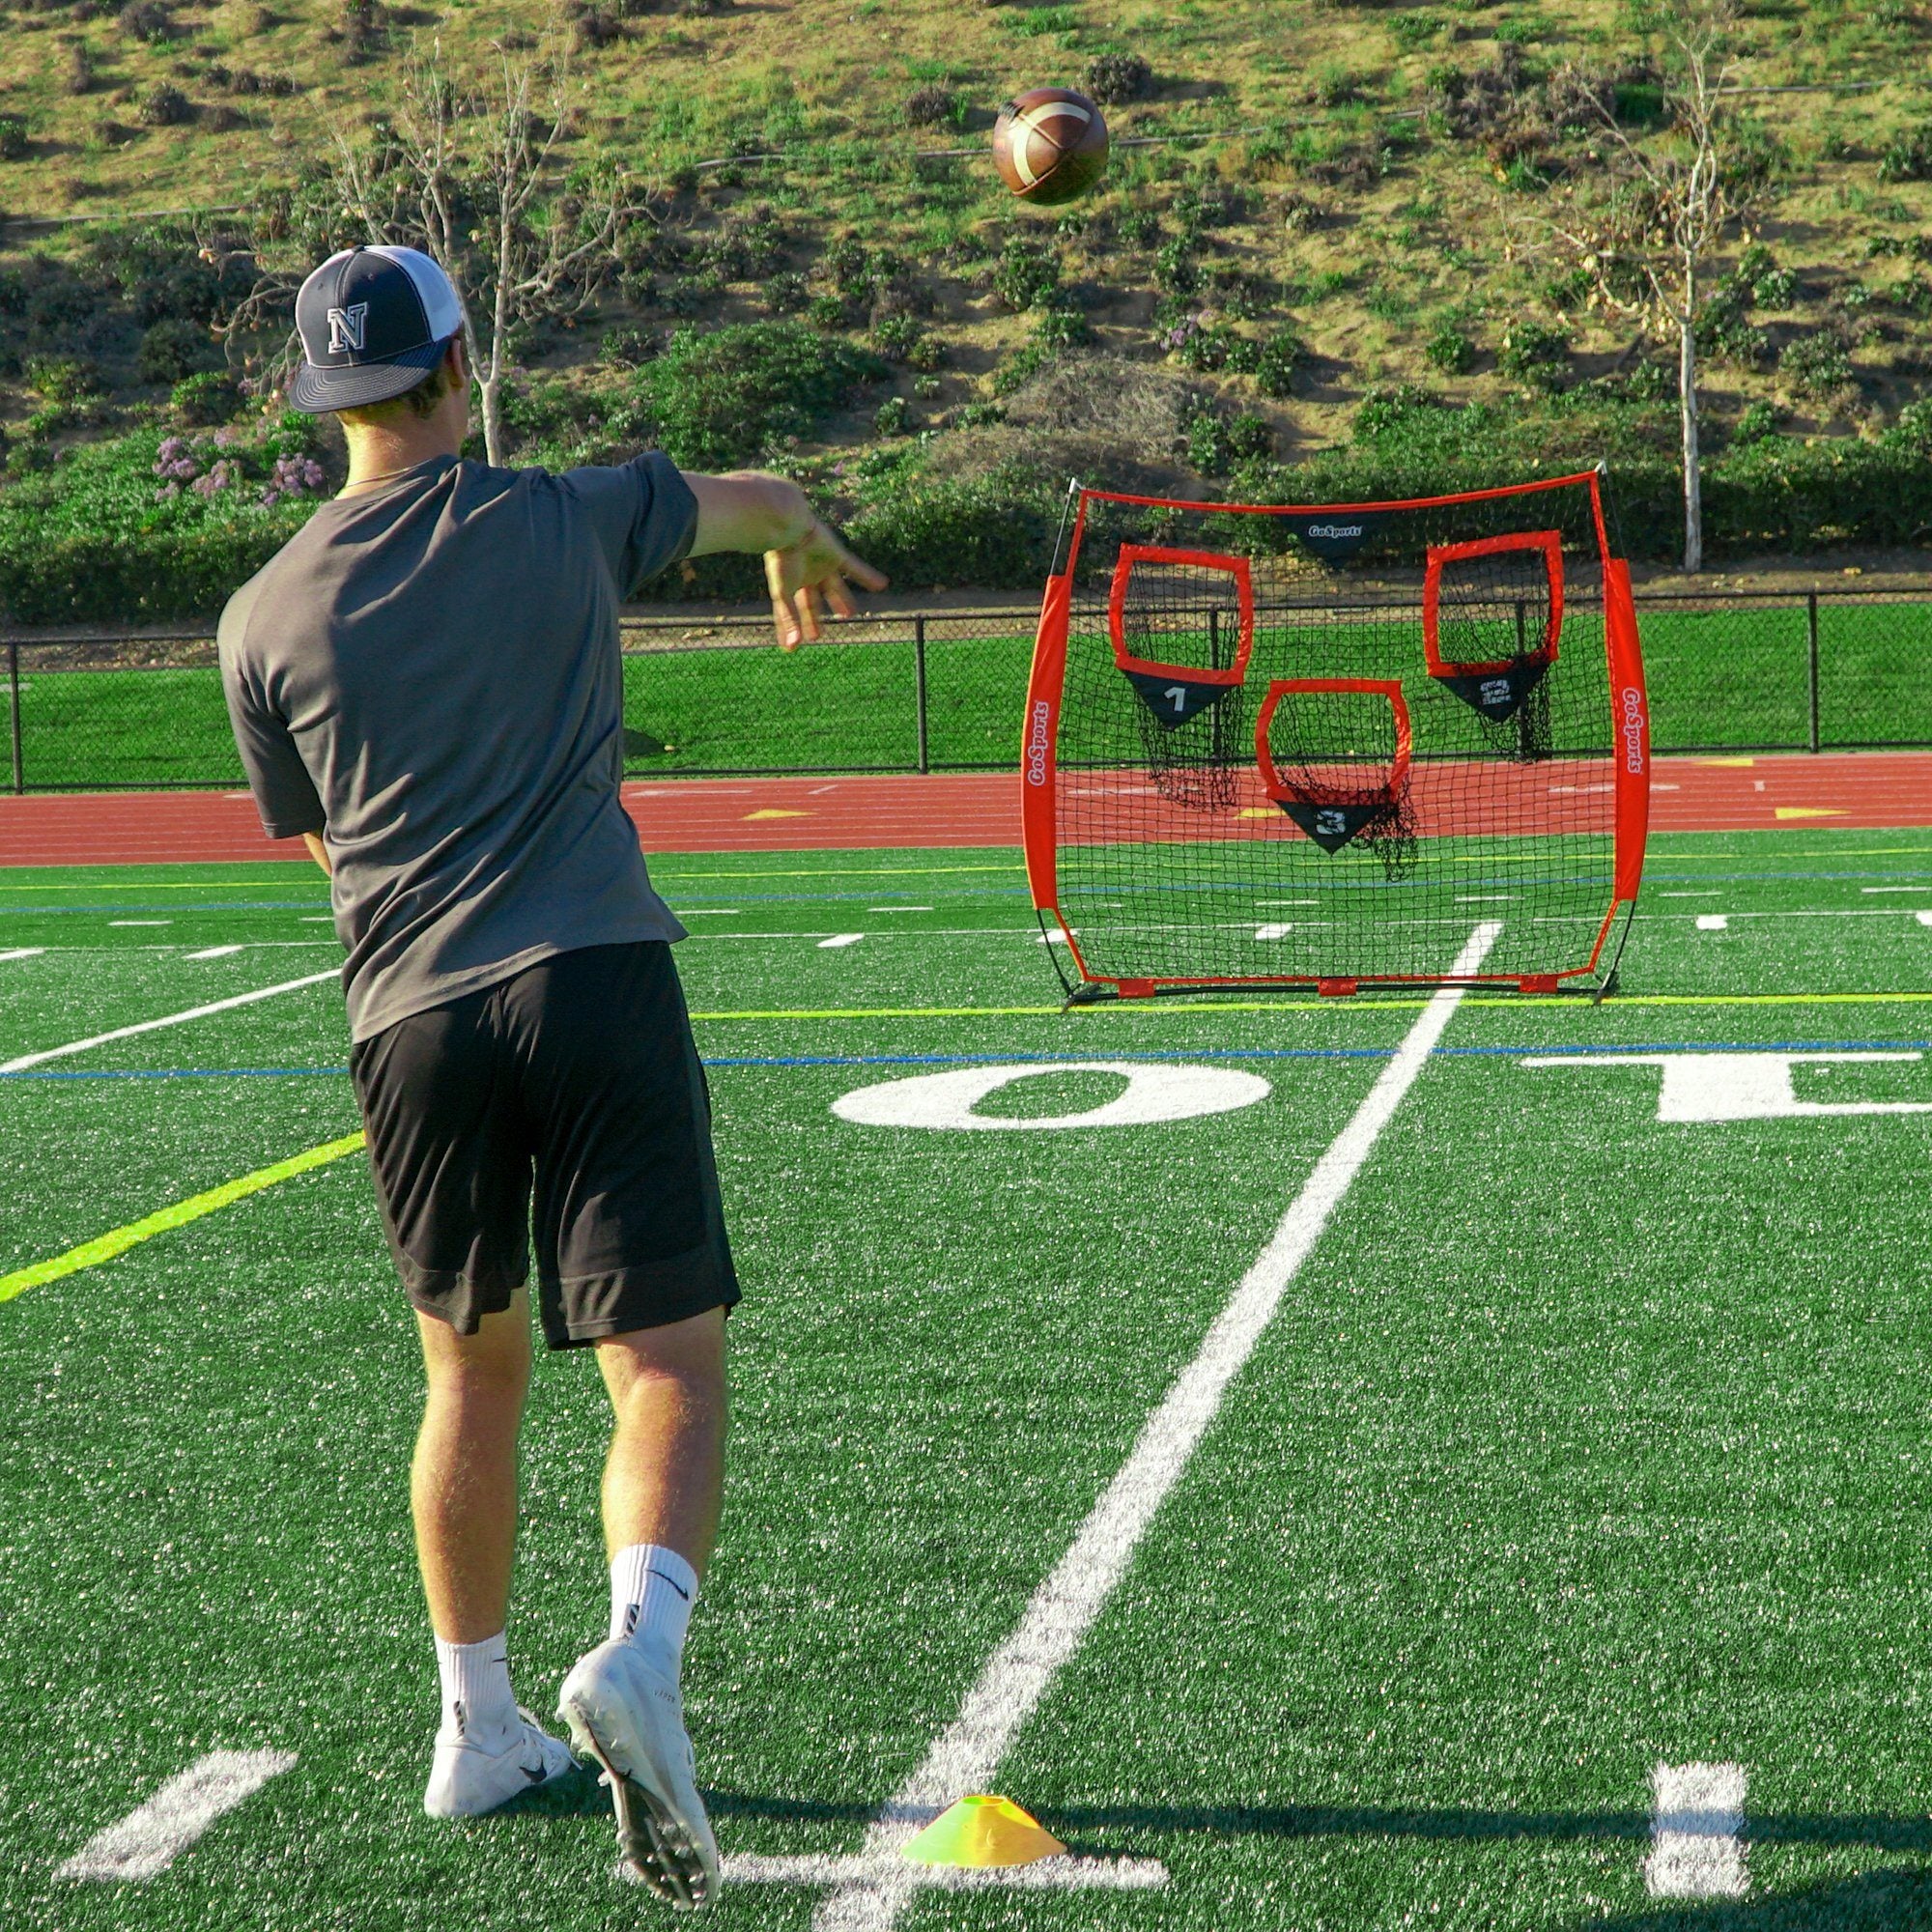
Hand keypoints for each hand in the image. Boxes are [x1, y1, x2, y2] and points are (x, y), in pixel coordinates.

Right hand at [763, 517, 886, 650]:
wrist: (789, 529)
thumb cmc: (781, 561)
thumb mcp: (784, 593)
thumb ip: (790, 619)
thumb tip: (793, 646)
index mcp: (788, 586)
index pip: (790, 614)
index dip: (790, 630)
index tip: (790, 648)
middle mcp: (805, 578)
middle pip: (811, 604)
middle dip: (813, 620)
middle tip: (817, 637)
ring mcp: (821, 567)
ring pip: (834, 588)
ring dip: (842, 601)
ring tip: (849, 614)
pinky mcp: (836, 556)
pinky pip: (856, 569)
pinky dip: (869, 577)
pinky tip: (883, 585)